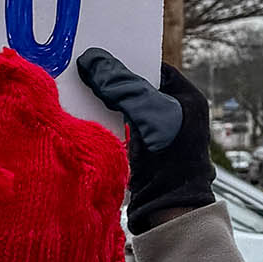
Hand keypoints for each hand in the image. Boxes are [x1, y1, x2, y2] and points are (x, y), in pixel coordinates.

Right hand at [77, 50, 214, 232]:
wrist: (169, 210)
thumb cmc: (169, 160)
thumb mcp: (147, 114)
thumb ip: (123, 86)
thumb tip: (92, 60)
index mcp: (188, 98)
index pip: (154, 68)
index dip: (128, 59)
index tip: (100, 50)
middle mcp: (176, 112)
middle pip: (137, 85)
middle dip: (111, 78)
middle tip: (80, 65)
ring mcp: (159, 132)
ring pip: (126, 105)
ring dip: (103, 97)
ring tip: (74, 84)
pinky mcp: (142, 150)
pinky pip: (119, 124)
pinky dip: (102, 117)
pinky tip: (81, 111)